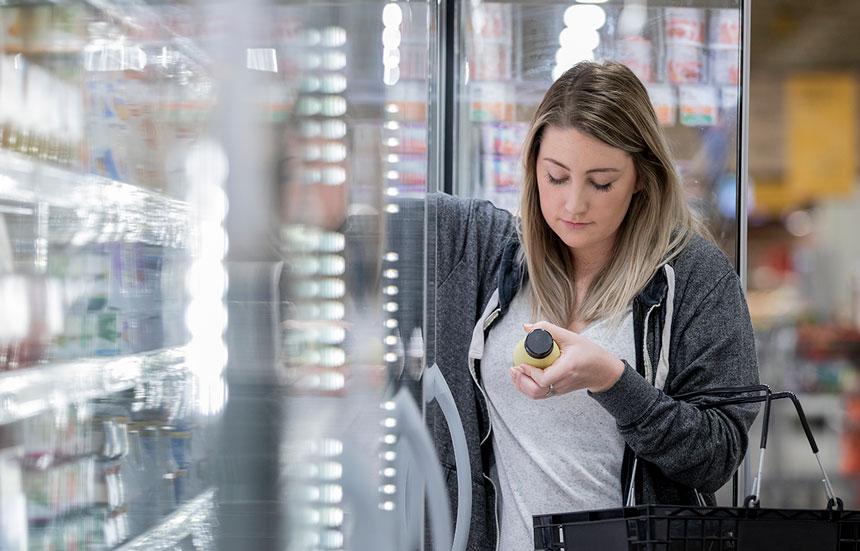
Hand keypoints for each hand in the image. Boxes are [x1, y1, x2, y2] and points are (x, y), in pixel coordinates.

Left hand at [509, 321, 624, 398]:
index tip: (522, 363)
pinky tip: (523, 377)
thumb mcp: (570, 337)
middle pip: (536, 391)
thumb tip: (526, 327)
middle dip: (520, 381)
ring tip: (515, 373)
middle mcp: (562, 383)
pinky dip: (528, 387)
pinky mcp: (558, 391)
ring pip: (536, 395)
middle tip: (513, 368)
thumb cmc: (590, 353)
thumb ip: (548, 329)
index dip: (530, 373)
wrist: (603, 371)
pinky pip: (540, 394)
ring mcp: (560, 390)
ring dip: (522, 385)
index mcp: (567, 369)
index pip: (544, 379)